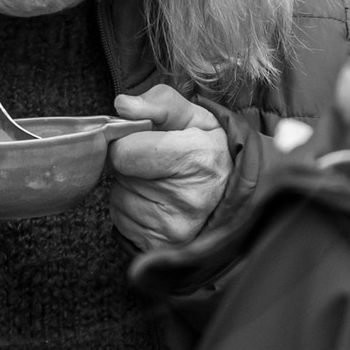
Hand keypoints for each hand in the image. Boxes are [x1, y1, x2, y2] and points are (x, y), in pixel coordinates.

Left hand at [108, 85, 230, 251]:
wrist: (231, 194)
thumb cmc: (207, 150)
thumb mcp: (193, 116)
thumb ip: (158, 103)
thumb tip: (123, 106)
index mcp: (198, 159)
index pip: (127, 153)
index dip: (129, 141)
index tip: (146, 141)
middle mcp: (189, 200)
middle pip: (121, 175)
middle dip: (132, 165)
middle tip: (159, 164)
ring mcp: (175, 229)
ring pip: (119, 198)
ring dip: (131, 188)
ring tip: (161, 183)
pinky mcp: (161, 247)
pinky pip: (122, 221)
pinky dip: (132, 210)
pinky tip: (157, 204)